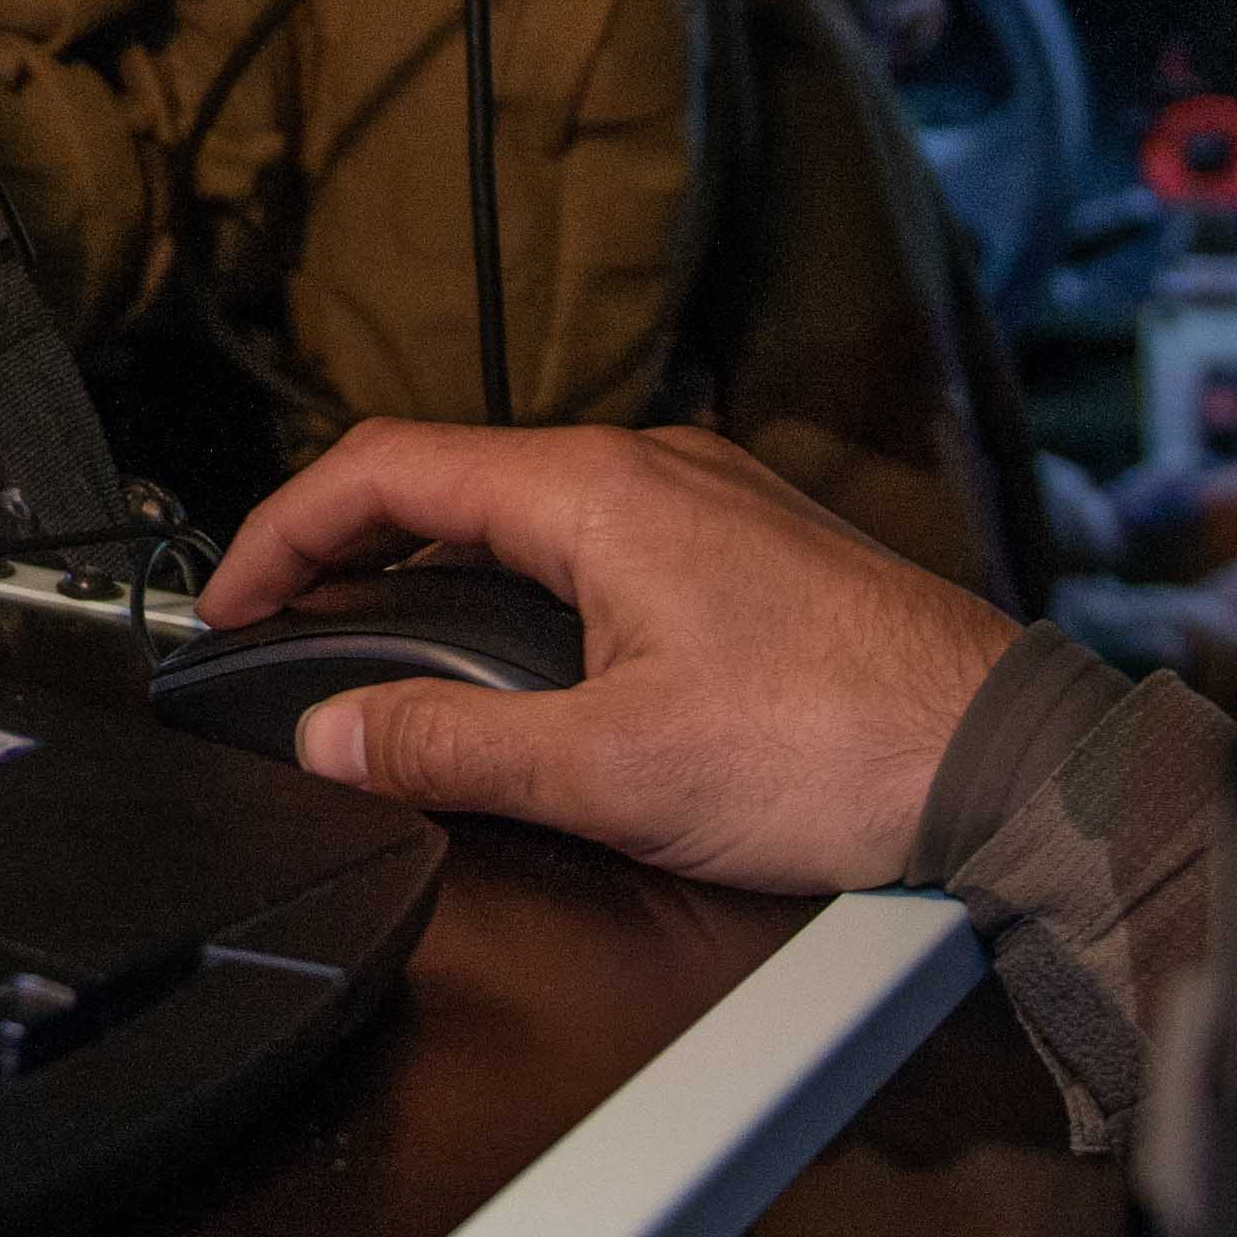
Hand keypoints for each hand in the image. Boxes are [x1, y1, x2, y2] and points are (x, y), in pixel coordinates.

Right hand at [194, 418, 1028, 895]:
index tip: (228, 605)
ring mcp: (708, 499)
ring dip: (434, 565)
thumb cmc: (836, 751)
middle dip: (345, 547)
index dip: (279, 534)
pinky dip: (516, 581)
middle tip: (283, 625)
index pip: (382, 470)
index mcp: (594, 490)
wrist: (1007, 766)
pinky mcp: (751, 549)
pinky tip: (518, 655)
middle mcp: (649, 466)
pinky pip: (594, 536)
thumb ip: (452, 750)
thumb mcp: (610, 770)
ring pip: (524, 508)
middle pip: (447, 477)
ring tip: (377, 643)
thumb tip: (337, 739)